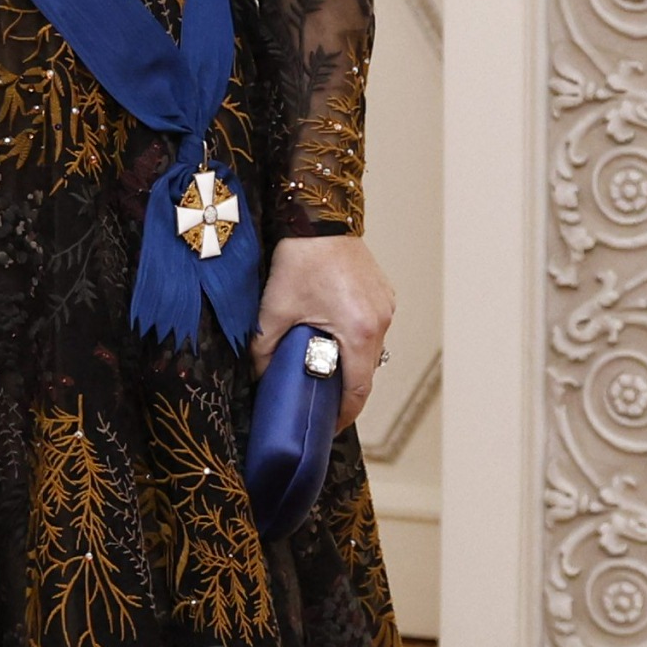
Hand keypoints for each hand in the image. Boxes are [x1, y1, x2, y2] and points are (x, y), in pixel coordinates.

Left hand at [255, 232, 394, 427]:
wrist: (318, 219)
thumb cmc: (300, 260)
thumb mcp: (272, 312)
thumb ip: (264, 352)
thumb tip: (261, 378)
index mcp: (359, 332)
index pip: (357, 390)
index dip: (342, 415)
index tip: (327, 426)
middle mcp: (380, 322)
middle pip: (366, 372)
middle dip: (342, 390)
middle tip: (318, 401)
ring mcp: (385, 308)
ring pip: (369, 350)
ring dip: (348, 362)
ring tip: (320, 369)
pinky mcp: (382, 296)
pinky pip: (370, 329)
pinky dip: (353, 340)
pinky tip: (330, 337)